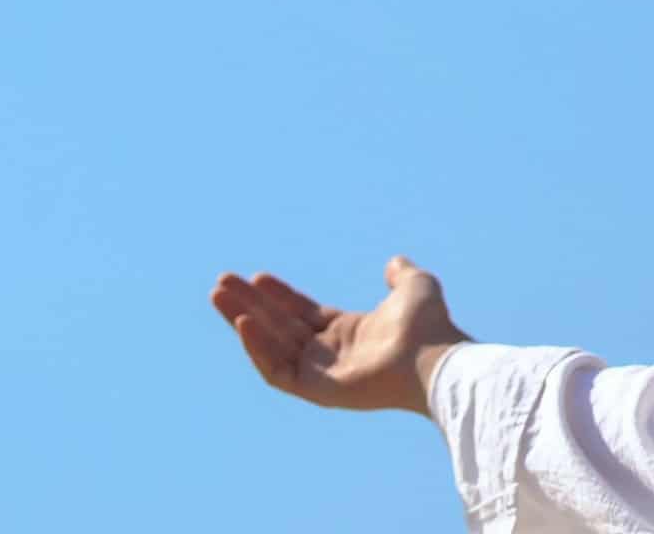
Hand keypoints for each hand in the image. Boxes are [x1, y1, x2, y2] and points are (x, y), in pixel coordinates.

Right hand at [209, 255, 469, 416]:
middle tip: (221, 284)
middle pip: (279, 326)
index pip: (302, 312)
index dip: (278, 294)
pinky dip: (258, 348)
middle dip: (249, 304)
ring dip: (243, 320)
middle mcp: (330, 352)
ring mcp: (322, 373)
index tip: (256, 276)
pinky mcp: (317, 390)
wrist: (433, 356)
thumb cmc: (428, 325)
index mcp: (348, 331)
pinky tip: (243, 323)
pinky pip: (277, 371)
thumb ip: (402, 274)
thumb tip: (394, 262)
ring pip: (271, 345)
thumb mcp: (414, 286)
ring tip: (219, 296)